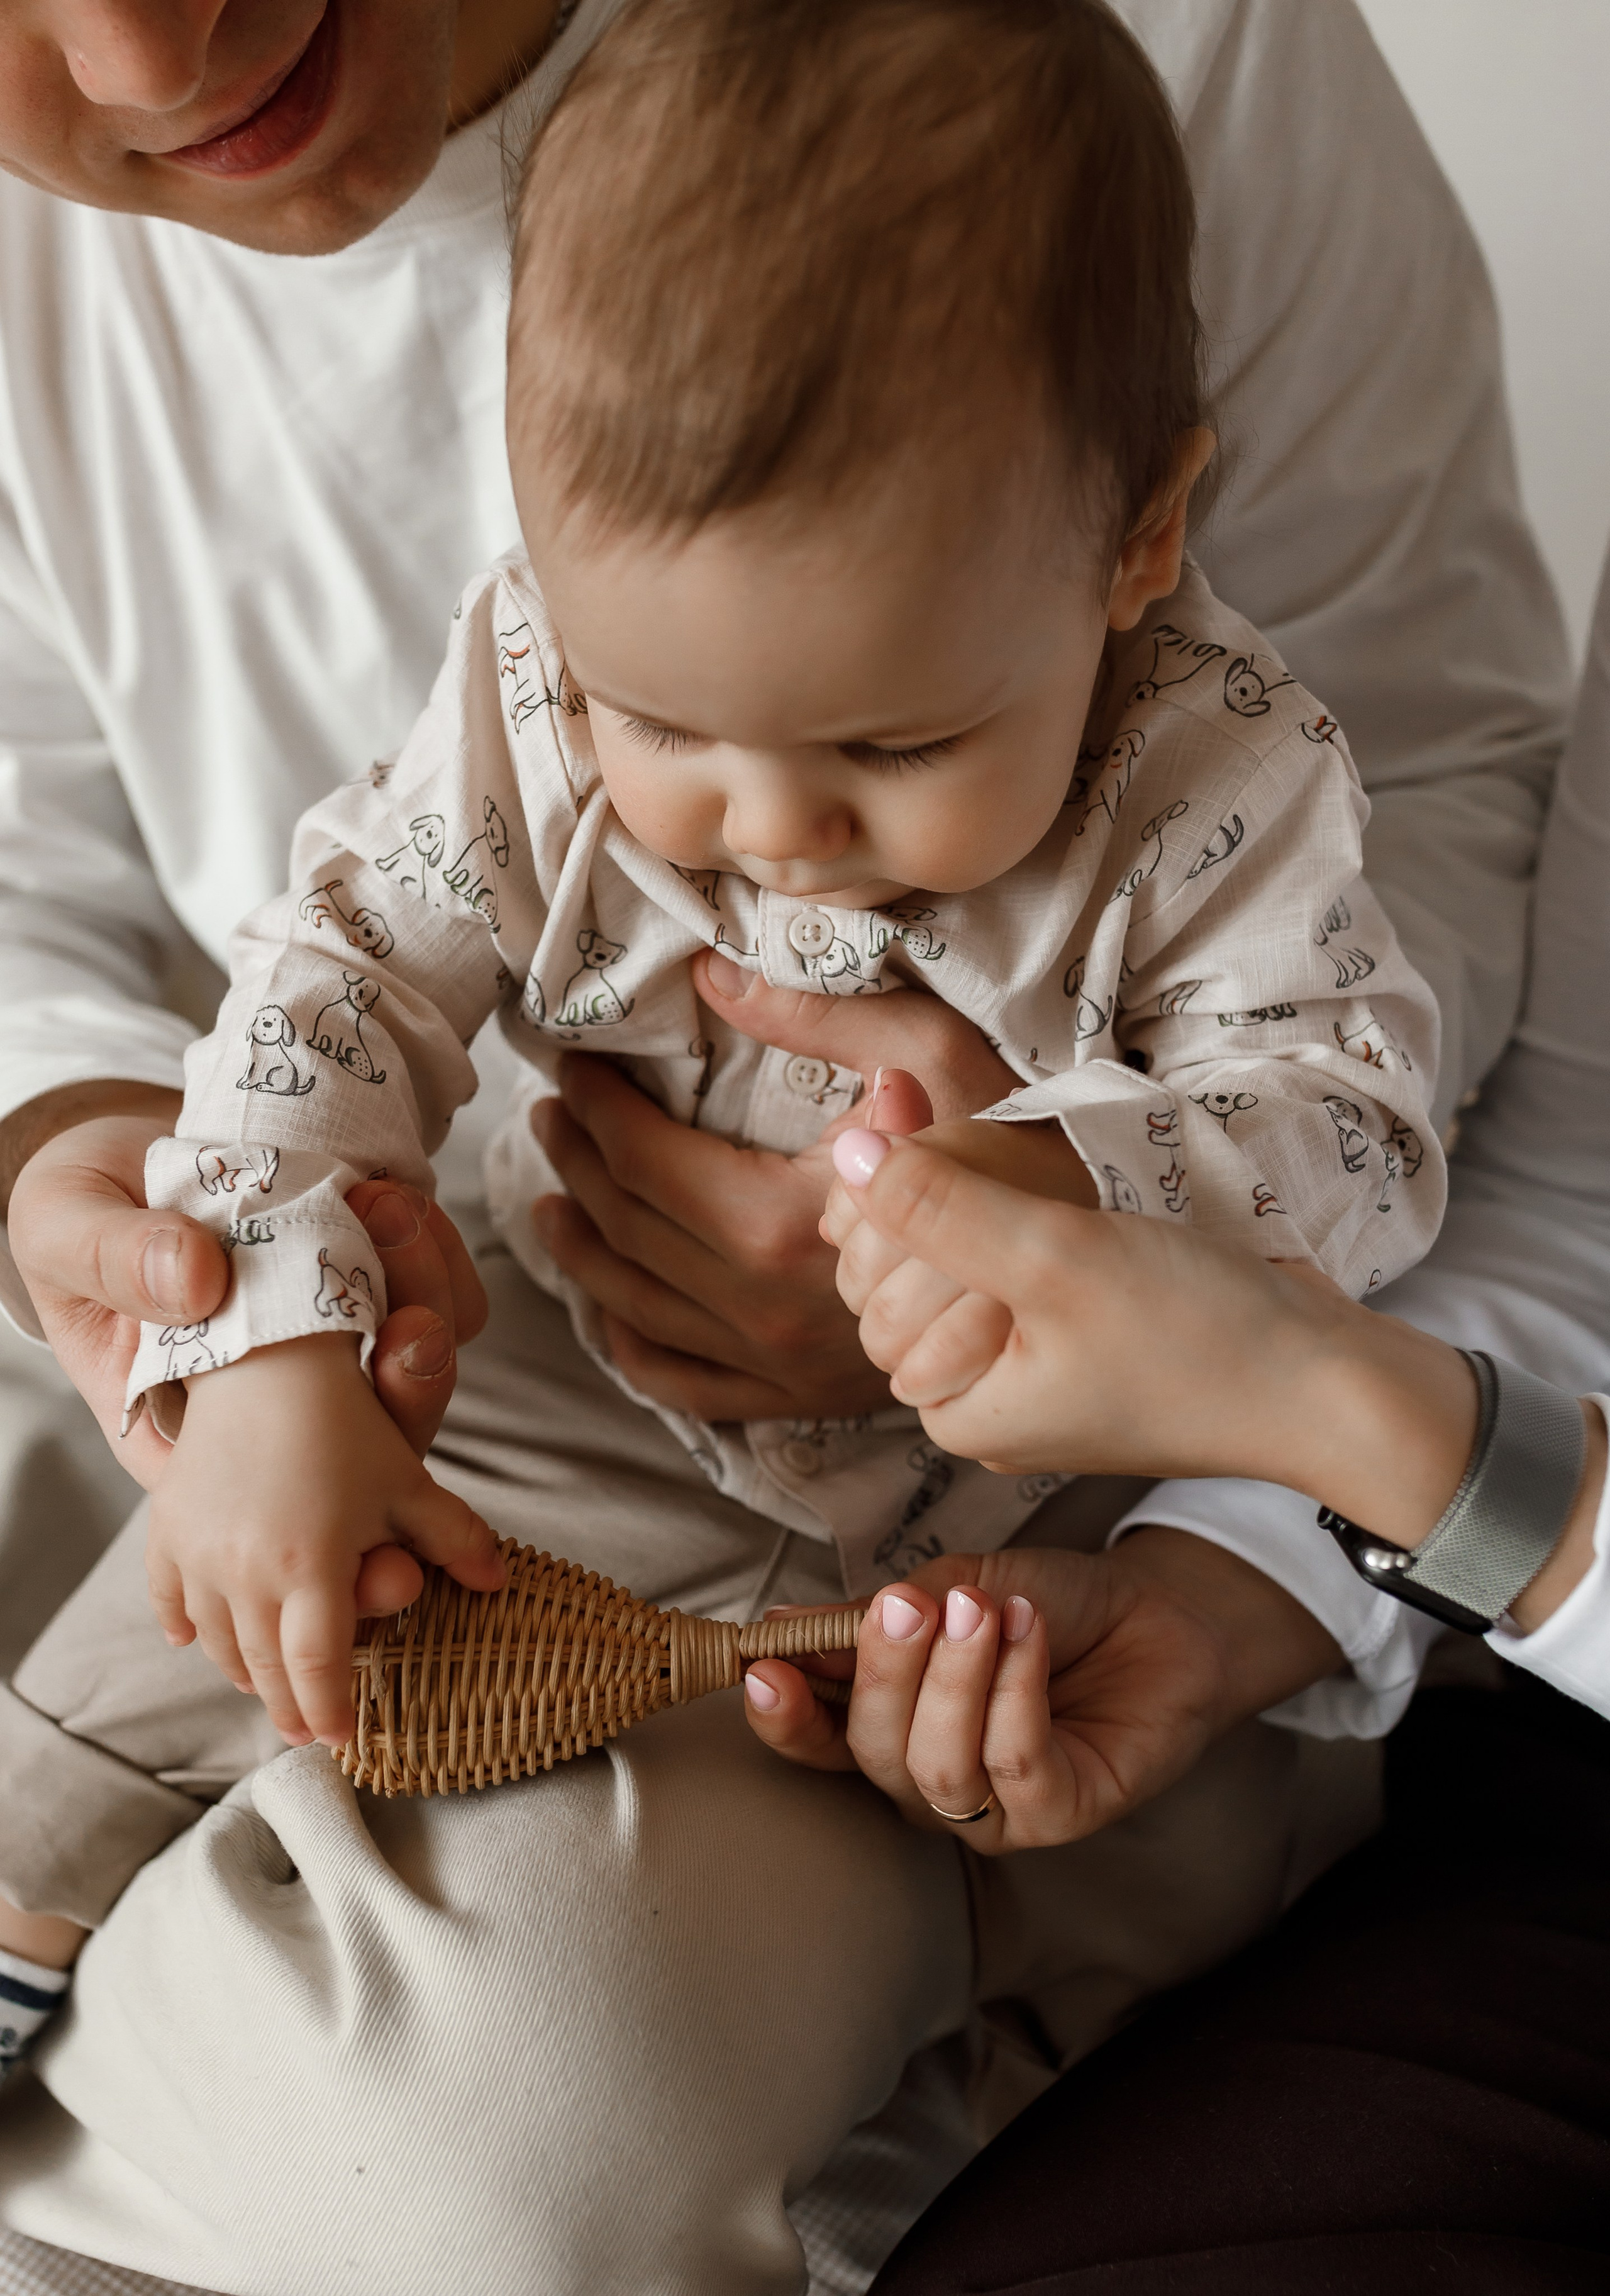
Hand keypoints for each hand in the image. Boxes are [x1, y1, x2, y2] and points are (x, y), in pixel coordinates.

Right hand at [6, 1082, 486, 1489]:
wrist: (127, 1151)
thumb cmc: (82, 1211)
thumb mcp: (63, 1230)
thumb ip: (111, 1258)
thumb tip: (197, 1281)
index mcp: (198, 1435)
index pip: (288, 1509)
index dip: (351, 1520)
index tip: (390, 1482)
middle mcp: (284, 1407)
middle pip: (382, 1440)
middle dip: (414, 1378)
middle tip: (404, 1306)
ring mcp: (338, 1346)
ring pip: (422, 1363)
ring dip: (427, 1289)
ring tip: (381, 1206)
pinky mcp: (378, 1285)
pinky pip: (442, 1292)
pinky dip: (434, 1248)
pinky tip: (388, 1195)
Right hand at [146, 1332, 505, 1746]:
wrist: (266, 1359)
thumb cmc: (347, 1422)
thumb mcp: (409, 1483)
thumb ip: (455, 1538)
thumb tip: (499, 1581)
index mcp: (311, 1570)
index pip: (318, 1670)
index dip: (330, 1713)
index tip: (339, 1740)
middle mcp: (245, 1574)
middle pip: (265, 1669)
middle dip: (288, 1705)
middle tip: (303, 1727)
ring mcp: (198, 1556)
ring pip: (216, 1644)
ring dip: (241, 1670)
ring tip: (263, 1682)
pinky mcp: (165, 1532)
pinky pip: (168, 1600)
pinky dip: (185, 1625)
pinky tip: (193, 1638)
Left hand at [529, 949, 1016, 1420]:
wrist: (1089, 1278)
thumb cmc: (1018, 1152)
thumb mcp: (931, 1054)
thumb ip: (814, 1016)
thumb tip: (708, 982)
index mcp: (784, 1225)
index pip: (646, 1160)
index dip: (597, 1106)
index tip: (576, 1064)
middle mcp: (764, 1309)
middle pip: (627, 1229)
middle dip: (578, 1160)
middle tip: (555, 1109)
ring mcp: (777, 1367)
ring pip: (634, 1307)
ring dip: (579, 1246)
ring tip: (553, 1191)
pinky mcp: (797, 1402)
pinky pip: (682, 1384)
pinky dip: (629, 1346)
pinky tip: (607, 1307)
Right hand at [742, 1532, 1341, 1850]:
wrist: (1159, 1612)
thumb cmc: (1048, 1602)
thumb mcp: (953, 1585)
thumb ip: (877, 1615)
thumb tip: (780, 1626)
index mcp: (892, 1728)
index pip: (820, 1743)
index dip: (784, 1718)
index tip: (763, 1668)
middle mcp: (931, 1782)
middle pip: (873, 1753)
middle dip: (885, 1673)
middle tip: (909, 1604)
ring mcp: (995, 1810)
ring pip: (938, 1769)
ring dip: (955, 1679)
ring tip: (981, 1607)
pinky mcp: (1061, 1816)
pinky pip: (1017, 1767)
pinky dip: (1015, 1692)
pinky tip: (1028, 1630)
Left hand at [822, 1126, 1493, 1549]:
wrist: (1332, 1384)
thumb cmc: (1199, 1334)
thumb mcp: (1054, 1257)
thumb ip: (942, 1204)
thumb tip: (849, 1149)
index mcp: (957, 1407)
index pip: (868, 1289)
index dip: (887, 1201)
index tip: (919, 1116)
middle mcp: (987, 1401)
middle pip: (908, 1279)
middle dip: (932, 1198)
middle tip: (976, 1130)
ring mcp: (1039, 1375)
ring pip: (964, 1266)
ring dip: (980, 1200)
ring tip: (1029, 1160)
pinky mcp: (1088, 1343)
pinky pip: (1020, 1270)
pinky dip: (1025, 1220)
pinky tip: (1061, 1186)